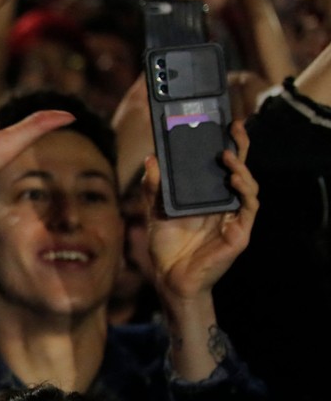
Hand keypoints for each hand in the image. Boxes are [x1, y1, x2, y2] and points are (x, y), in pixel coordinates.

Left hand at [142, 122, 258, 303]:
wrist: (170, 277)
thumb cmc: (166, 245)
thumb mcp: (156, 211)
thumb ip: (155, 187)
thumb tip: (151, 159)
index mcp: (208, 197)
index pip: (222, 166)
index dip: (227, 145)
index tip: (223, 123)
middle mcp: (225, 204)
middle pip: (240, 169)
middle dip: (241, 146)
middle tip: (235, 126)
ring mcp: (234, 217)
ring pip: (248, 185)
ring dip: (241, 168)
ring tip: (227, 155)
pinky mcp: (239, 232)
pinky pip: (249, 207)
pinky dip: (245, 191)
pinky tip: (235, 179)